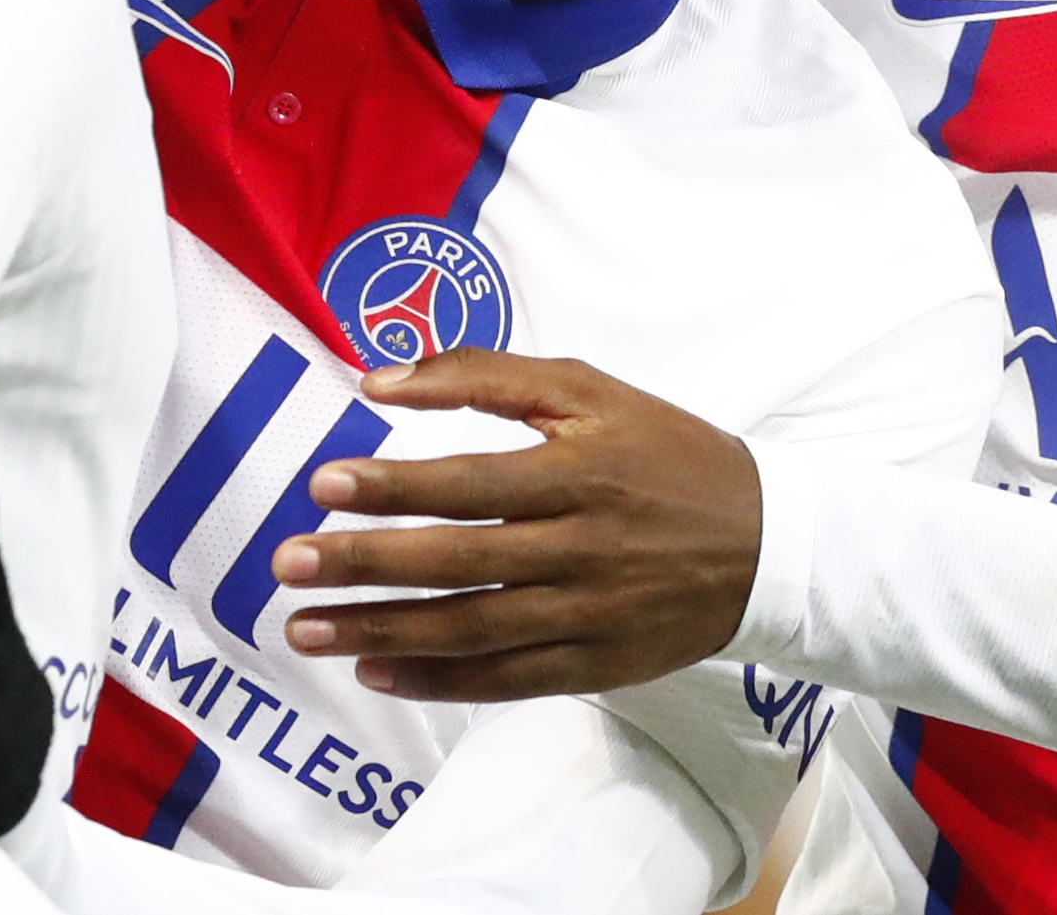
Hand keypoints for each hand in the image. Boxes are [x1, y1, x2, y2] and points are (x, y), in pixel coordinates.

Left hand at [271, 350, 761, 702]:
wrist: (767, 543)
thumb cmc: (665, 453)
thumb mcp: (589, 391)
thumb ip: (486, 375)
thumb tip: (382, 379)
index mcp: (578, 471)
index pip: (468, 483)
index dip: (392, 487)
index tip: (323, 486)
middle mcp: (579, 546)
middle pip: (455, 562)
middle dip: (364, 565)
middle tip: (288, 564)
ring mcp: (586, 613)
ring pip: (467, 630)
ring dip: (379, 632)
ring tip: (306, 628)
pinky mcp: (594, 663)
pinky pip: (503, 681)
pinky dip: (437, 681)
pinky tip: (377, 673)